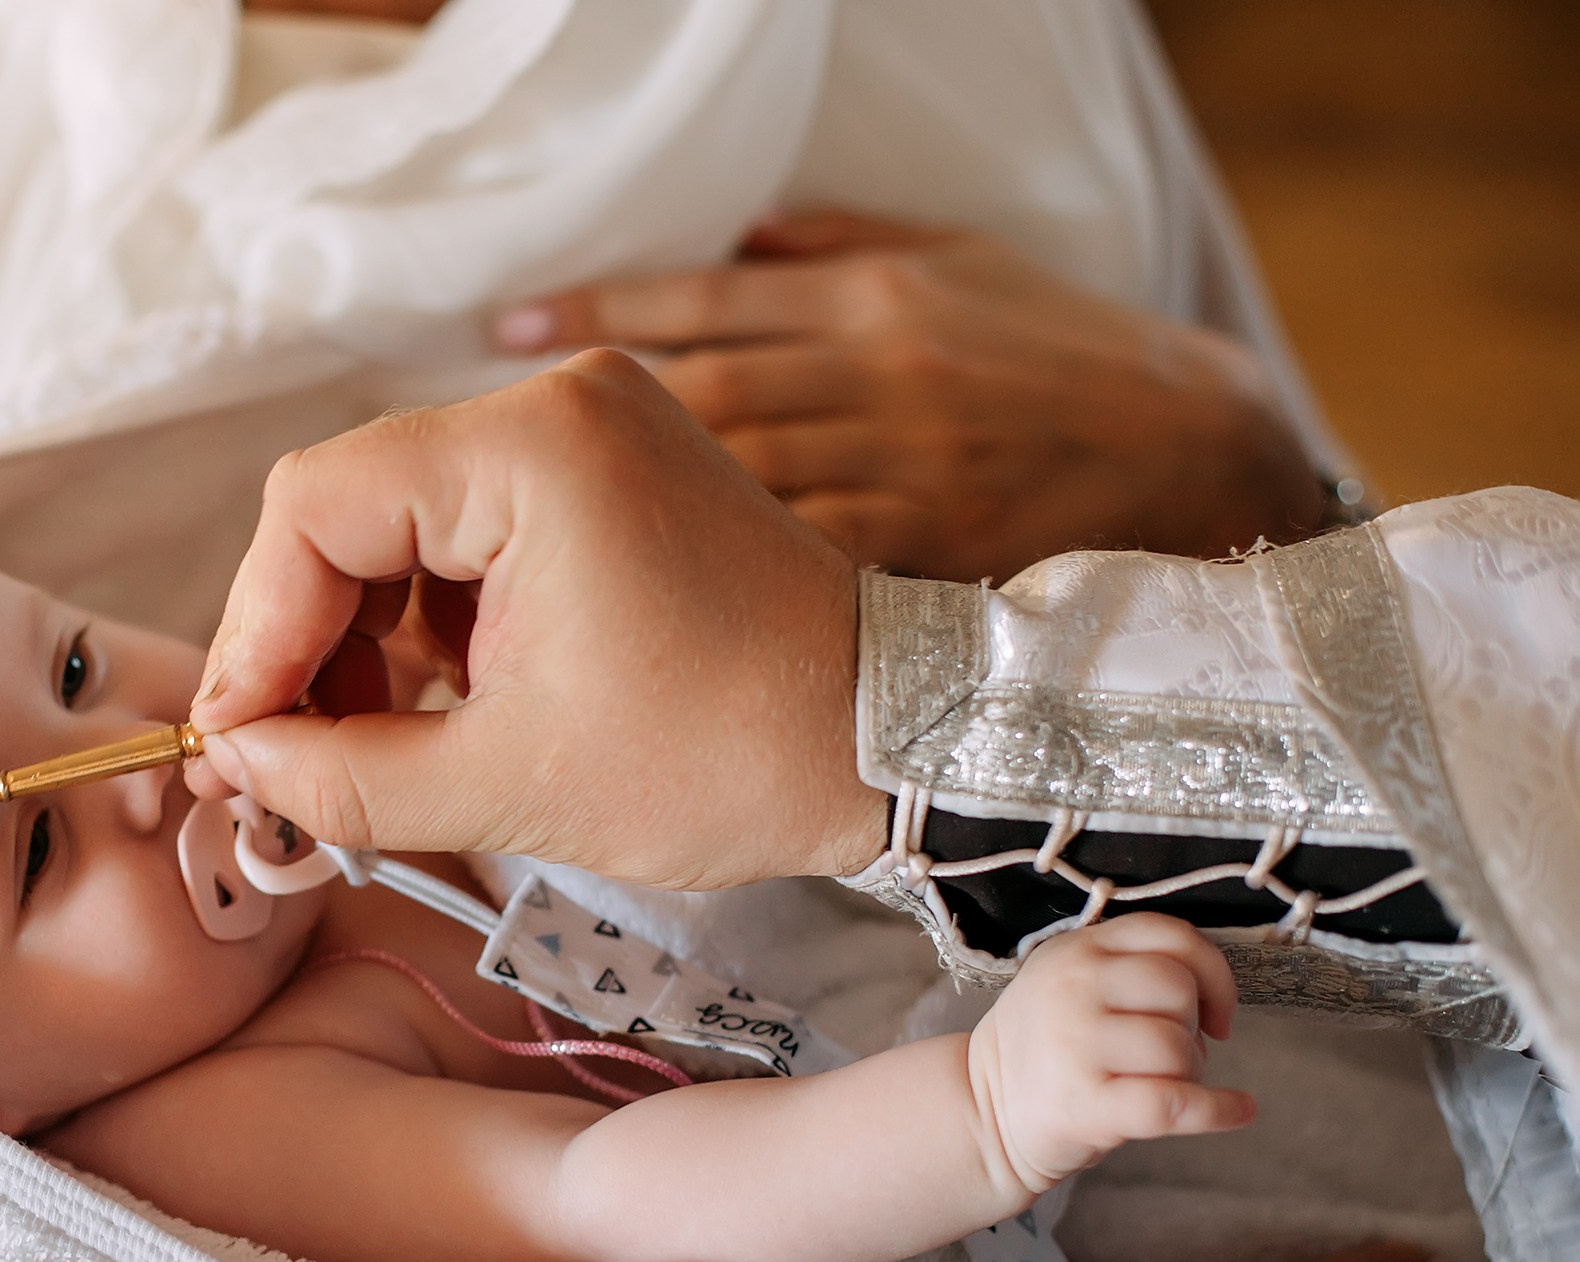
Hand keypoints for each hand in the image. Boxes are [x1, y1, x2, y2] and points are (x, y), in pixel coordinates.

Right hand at [188, 350, 887, 888]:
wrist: (895, 740)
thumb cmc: (731, 754)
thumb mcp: (510, 785)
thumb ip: (344, 777)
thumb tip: (238, 765)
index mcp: (531, 447)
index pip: (316, 507)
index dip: (256, 630)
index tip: (240, 739)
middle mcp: (557, 405)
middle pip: (352, 507)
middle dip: (308, 643)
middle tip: (288, 760)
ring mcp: (589, 431)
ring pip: (404, 526)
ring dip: (367, 641)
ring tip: (373, 751)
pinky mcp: (609, 472)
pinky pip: (470, 534)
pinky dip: (435, 625)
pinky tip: (441, 709)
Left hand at [494, 211, 1326, 580]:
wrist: (1203, 460)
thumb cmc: (1072, 362)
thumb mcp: (965, 269)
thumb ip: (842, 249)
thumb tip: (740, 233)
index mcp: (872, 301)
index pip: (703, 297)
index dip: (595, 308)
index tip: (503, 327)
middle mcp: (873, 377)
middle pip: (692, 392)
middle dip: (583, 422)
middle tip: (483, 457)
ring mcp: (897, 468)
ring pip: (729, 483)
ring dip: (618, 513)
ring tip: (517, 547)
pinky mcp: (919, 551)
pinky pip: (784, 569)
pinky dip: (702, 584)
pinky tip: (628, 603)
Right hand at [967, 916, 1258, 1197]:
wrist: (984, 1113)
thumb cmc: (1049, 1049)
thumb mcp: (1072, 985)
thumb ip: (1130, 968)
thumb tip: (1215, 998)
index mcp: (1075, 950)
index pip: (1170, 935)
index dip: (1212, 971)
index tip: (1216, 1009)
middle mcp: (1071, 987)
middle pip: (1179, 989)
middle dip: (1193, 1025)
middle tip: (1169, 1052)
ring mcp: (1074, 1045)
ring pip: (1178, 1048)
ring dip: (1189, 1071)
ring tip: (1159, 1082)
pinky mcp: (1085, 1104)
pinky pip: (1177, 1103)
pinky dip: (1220, 1110)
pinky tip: (1237, 1110)